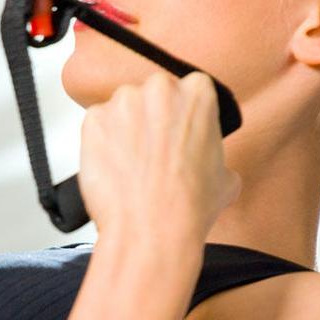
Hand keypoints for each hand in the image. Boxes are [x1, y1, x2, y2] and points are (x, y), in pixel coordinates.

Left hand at [77, 71, 240, 244]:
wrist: (152, 230)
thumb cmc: (187, 206)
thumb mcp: (226, 178)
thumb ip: (214, 154)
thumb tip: (212, 165)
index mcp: (197, 92)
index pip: (189, 90)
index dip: (183, 116)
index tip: (179, 134)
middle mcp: (159, 89)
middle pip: (154, 96)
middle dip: (153, 120)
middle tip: (156, 154)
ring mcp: (124, 102)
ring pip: (124, 110)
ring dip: (127, 130)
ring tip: (135, 166)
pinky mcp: (94, 119)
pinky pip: (98, 125)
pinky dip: (103, 143)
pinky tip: (117, 168)